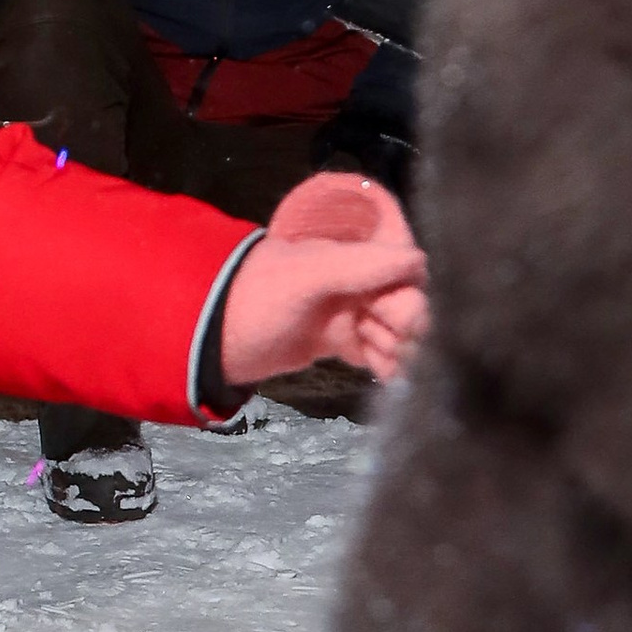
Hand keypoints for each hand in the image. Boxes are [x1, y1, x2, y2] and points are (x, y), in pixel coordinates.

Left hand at [215, 172, 426, 390]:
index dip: (411, 299)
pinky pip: (378, 351)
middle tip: (382, 344)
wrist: (212, 337)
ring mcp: (350, 313)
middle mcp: (358, 282)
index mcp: (353, 257)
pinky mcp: (340, 341)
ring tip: (378, 358)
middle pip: (407, 306)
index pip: (405, 274)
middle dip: (406, 329)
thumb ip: (359, 266)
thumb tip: (419, 259)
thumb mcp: (307, 275)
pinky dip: (388, 363)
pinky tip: (387, 374)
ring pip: (397, 332)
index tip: (405, 324)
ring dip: (399, 348)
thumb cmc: (257, 299)